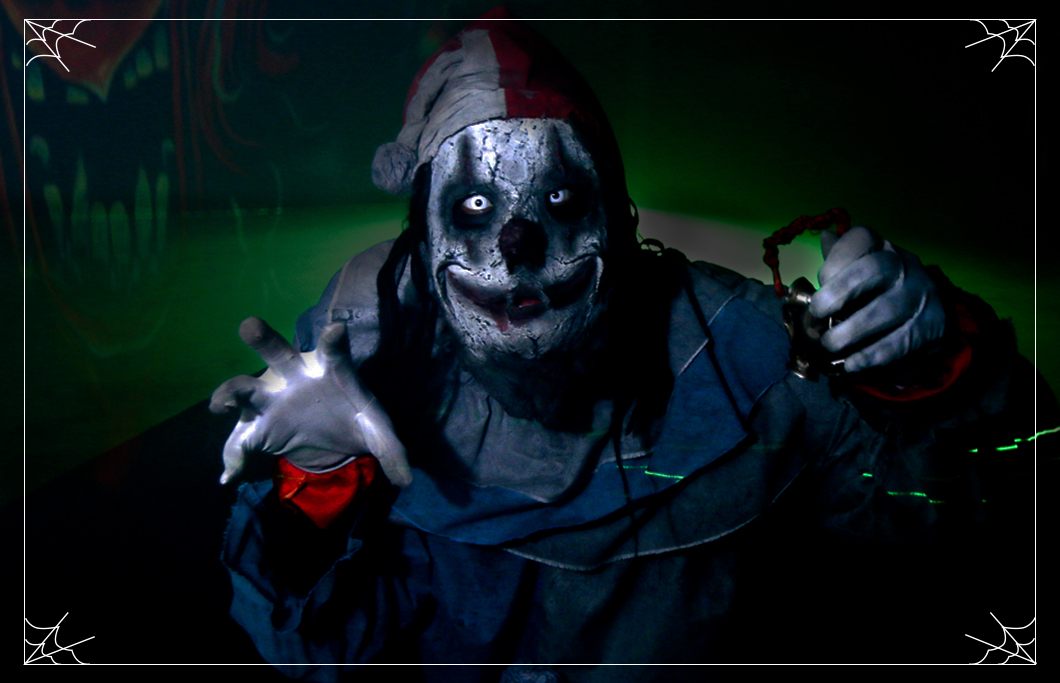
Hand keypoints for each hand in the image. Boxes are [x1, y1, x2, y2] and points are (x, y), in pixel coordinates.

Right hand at [209, 317, 411, 486]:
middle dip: (264, 339)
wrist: (333, 437)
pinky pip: (240, 440)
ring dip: (230, 393)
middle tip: (250, 326)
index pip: (333, 351)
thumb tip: (406, 480)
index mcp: (331, 371)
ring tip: (222, 405)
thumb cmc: (355, 419)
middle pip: (278, 353)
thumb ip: (392, 452)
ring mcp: (272, 401)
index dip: (334, 340)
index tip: (337, 329)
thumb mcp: (378, 434)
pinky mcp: (258, 428)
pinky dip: (233, 457)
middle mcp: (296, 378)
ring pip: (244, 388)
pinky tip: (230, 476)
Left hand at [809, 227, 945, 372]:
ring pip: (886, 309)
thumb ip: (840, 260)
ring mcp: (921, 295)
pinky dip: (872, 355)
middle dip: (841, 291)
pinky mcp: (932, 326)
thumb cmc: (878, 292)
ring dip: (852, 331)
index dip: (835, 260)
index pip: (861, 239)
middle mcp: (904, 266)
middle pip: (875, 269)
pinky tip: (852, 364)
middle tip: (817, 313)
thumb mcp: (860, 271)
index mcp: (882, 248)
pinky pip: (900, 342)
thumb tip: (826, 238)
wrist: (928, 318)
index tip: (819, 282)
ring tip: (829, 346)